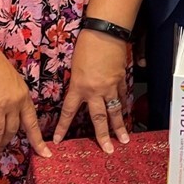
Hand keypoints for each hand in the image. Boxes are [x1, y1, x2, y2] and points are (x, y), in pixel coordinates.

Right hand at [0, 49, 49, 158]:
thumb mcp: (4, 79)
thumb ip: (6, 92)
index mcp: (23, 92)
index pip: (32, 116)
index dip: (38, 132)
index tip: (46, 145)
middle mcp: (20, 99)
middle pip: (27, 125)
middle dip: (34, 141)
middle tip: (40, 154)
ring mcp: (10, 104)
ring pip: (10, 130)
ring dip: (4, 143)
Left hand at [53, 29, 129, 153]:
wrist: (105, 33)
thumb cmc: (86, 45)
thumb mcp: (75, 67)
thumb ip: (77, 82)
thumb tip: (80, 92)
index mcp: (79, 87)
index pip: (68, 112)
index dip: (62, 128)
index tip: (58, 141)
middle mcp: (95, 91)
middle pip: (99, 119)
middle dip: (102, 136)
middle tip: (107, 150)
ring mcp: (111, 87)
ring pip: (115, 111)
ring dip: (120, 127)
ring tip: (124, 140)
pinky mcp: (121, 79)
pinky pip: (122, 96)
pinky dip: (124, 105)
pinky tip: (126, 113)